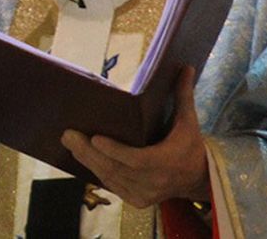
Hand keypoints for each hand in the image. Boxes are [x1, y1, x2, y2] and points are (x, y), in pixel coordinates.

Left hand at [60, 67, 210, 207]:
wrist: (197, 179)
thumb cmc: (189, 144)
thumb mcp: (188, 120)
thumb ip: (183, 94)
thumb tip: (185, 65)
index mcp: (168, 161)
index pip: (137, 160)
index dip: (115, 151)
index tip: (95, 138)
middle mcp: (155, 182)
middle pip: (116, 169)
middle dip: (89, 152)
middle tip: (68, 135)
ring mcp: (145, 195)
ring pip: (110, 178)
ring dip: (87, 161)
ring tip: (69, 142)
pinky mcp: (137, 201)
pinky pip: (112, 185)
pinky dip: (96, 171)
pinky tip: (81, 156)